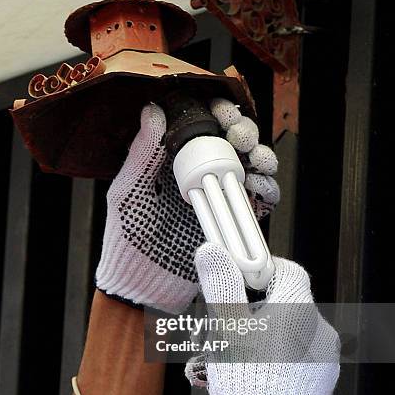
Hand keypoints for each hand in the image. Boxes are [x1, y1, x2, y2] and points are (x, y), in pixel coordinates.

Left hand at [96, 99, 279, 312]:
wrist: (142, 284)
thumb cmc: (127, 238)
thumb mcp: (129, 190)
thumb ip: (142, 153)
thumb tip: (152, 111)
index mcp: (174, 162)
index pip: (202, 128)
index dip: (216, 113)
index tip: (220, 109)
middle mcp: (200, 176)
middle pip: (232, 142)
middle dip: (243, 130)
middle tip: (239, 134)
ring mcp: (219, 198)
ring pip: (251, 168)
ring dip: (261, 156)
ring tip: (257, 158)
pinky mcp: (234, 221)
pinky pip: (258, 202)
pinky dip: (267, 189)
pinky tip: (260, 185)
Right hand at [185, 243, 339, 394]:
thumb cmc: (247, 381)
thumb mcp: (226, 324)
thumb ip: (221, 283)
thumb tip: (212, 252)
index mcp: (299, 307)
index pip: (287, 269)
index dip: (261, 270)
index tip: (242, 278)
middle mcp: (319, 327)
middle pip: (284, 302)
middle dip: (253, 310)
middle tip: (227, 325)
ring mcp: (324, 356)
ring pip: (289, 331)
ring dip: (262, 335)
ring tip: (232, 355)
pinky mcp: (322, 379)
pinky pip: (298, 356)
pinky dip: (276, 356)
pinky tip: (252, 372)